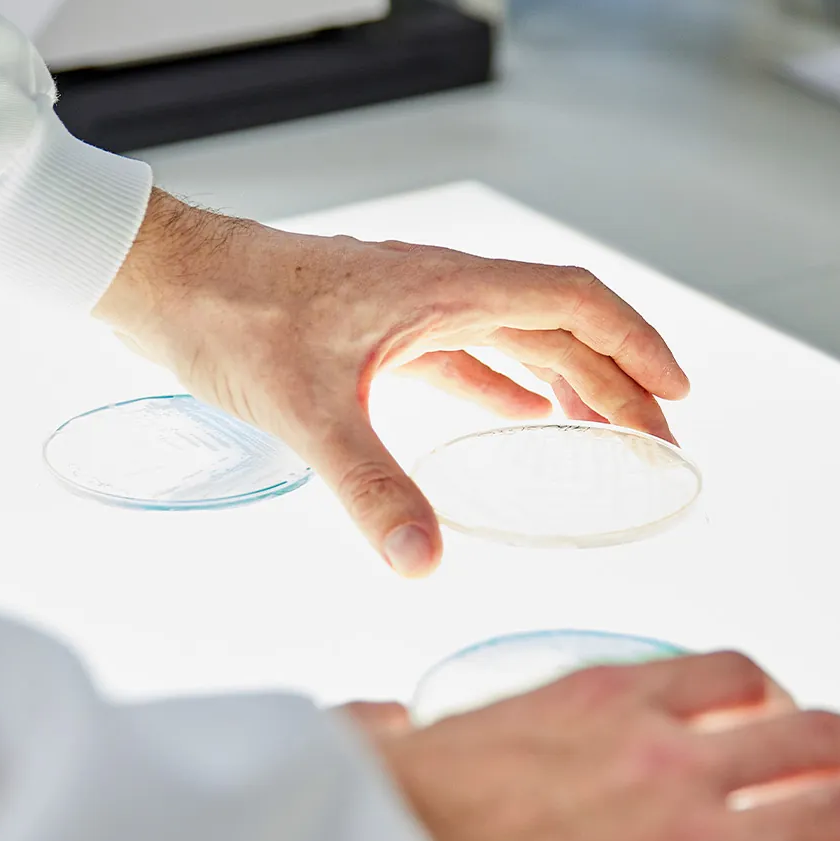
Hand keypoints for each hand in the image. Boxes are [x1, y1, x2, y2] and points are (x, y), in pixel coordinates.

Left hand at [94, 192, 689, 576]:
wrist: (160, 277)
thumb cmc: (228, 316)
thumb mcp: (306, 407)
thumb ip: (369, 486)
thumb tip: (422, 563)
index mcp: (444, 287)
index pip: (573, 302)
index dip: (635, 345)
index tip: (679, 394)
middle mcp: (437, 288)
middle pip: (556, 327)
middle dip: (616, 380)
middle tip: (659, 443)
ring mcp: (406, 307)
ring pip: (513, 340)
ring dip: (566, 383)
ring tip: (607, 435)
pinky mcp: (373, 329)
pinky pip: (462, 355)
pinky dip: (501, 387)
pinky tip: (512, 419)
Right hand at [361, 653, 839, 840]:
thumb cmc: (378, 822)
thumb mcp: (382, 748)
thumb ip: (389, 727)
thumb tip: (370, 724)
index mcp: (597, 702)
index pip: (726, 676)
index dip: (781, 694)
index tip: (795, 708)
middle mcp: (665, 755)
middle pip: (812, 737)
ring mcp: (690, 834)